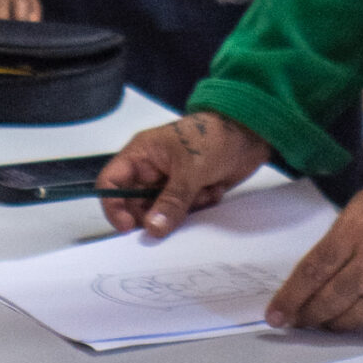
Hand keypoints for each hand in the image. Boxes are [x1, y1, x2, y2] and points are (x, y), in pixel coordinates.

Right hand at [97, 111, 269, 235]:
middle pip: (136, 204)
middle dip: (156, 213)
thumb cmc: (215, 137)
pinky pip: (184, 213)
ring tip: (203, 191)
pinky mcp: (190, 192)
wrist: (251, 133)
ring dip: (183, 210)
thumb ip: (171, 201)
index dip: (114, 206)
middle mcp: (152, 170)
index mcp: (142, 155)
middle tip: (175, 216)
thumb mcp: (190, 169)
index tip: (129, 228)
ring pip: (162, 212)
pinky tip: (213, 189)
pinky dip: (199, 207)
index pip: (111, 182)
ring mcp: (171, 182)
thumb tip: (152, 229)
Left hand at [265, 158, 362, 330]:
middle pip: (330, 299)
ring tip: (321, 324)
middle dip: (307, 316)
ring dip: (334, 324)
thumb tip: (320, 273)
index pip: (312, 272)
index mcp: (352, 231)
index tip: (275, 314)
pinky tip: (353, 317)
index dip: (290, 298)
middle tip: (293, 323)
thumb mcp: (358, 207)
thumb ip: (339, 241)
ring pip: (356, 315)